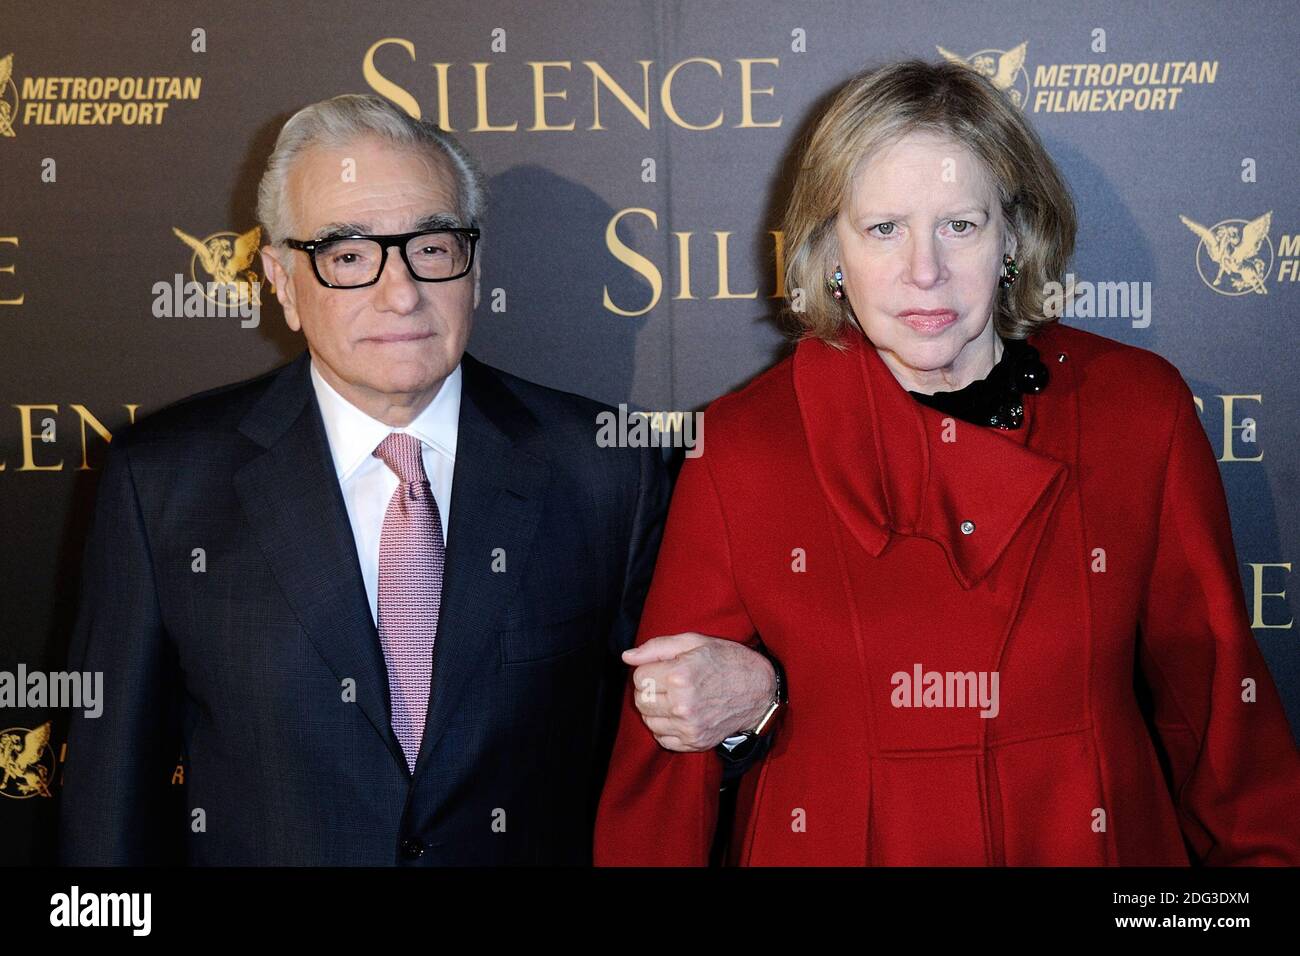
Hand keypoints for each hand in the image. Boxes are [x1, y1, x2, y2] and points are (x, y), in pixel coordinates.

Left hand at [621, 633, 776, 751]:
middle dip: (649, 690)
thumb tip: (627, 657)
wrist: (760, 690)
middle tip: (666, 683)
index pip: (639, 677)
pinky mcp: (695, 742)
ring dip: (655, 710)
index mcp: (680, 675)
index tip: (663, 668)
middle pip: (641, 701)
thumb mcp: (695, 642)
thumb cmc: (727, 660)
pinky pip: (662, 739)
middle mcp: (682, 704)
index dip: (648, 670)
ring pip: (648, 721)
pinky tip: (679, 715)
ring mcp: (689, 726)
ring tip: (674, 699)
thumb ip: (657, 647)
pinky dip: (665, 728)